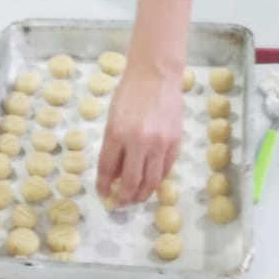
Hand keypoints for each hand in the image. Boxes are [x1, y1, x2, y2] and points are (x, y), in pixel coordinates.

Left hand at [96, 70, 183, 204]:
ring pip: (151, 181)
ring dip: (142, 195)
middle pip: (131, 182)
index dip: (104, 186)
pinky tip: (150, 183)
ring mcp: (160, 143)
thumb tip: (115, 174)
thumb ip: (113, 147)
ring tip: (135, 199)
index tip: (103, 195)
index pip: (107, 169)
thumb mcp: (113, 119)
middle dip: (124, 197)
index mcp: (117, 133)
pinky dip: (157, 180)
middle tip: (120, 203)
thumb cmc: (129, 93)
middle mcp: (139, 142)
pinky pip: (166, 170)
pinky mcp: (175, 143)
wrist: (156, 75)